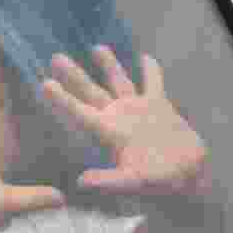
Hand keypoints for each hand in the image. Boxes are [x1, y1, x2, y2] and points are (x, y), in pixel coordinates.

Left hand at [43, 46, 209, 203]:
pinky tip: (144, 57)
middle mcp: (118, 118)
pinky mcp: (160, 108)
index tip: (45, 83)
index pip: (79, 112)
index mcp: (108, 132)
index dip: (62, 98)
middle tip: (55, 57)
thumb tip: (81, 182)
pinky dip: (151, 71)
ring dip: (108, 64)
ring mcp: (137, 111)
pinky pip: (154, 84)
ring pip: (119, 82)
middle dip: (74, 75)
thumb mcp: (132, 184)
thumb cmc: (158, 185)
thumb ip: (107, 181)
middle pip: (91, 91)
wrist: (187, 180)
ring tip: (96, 47)